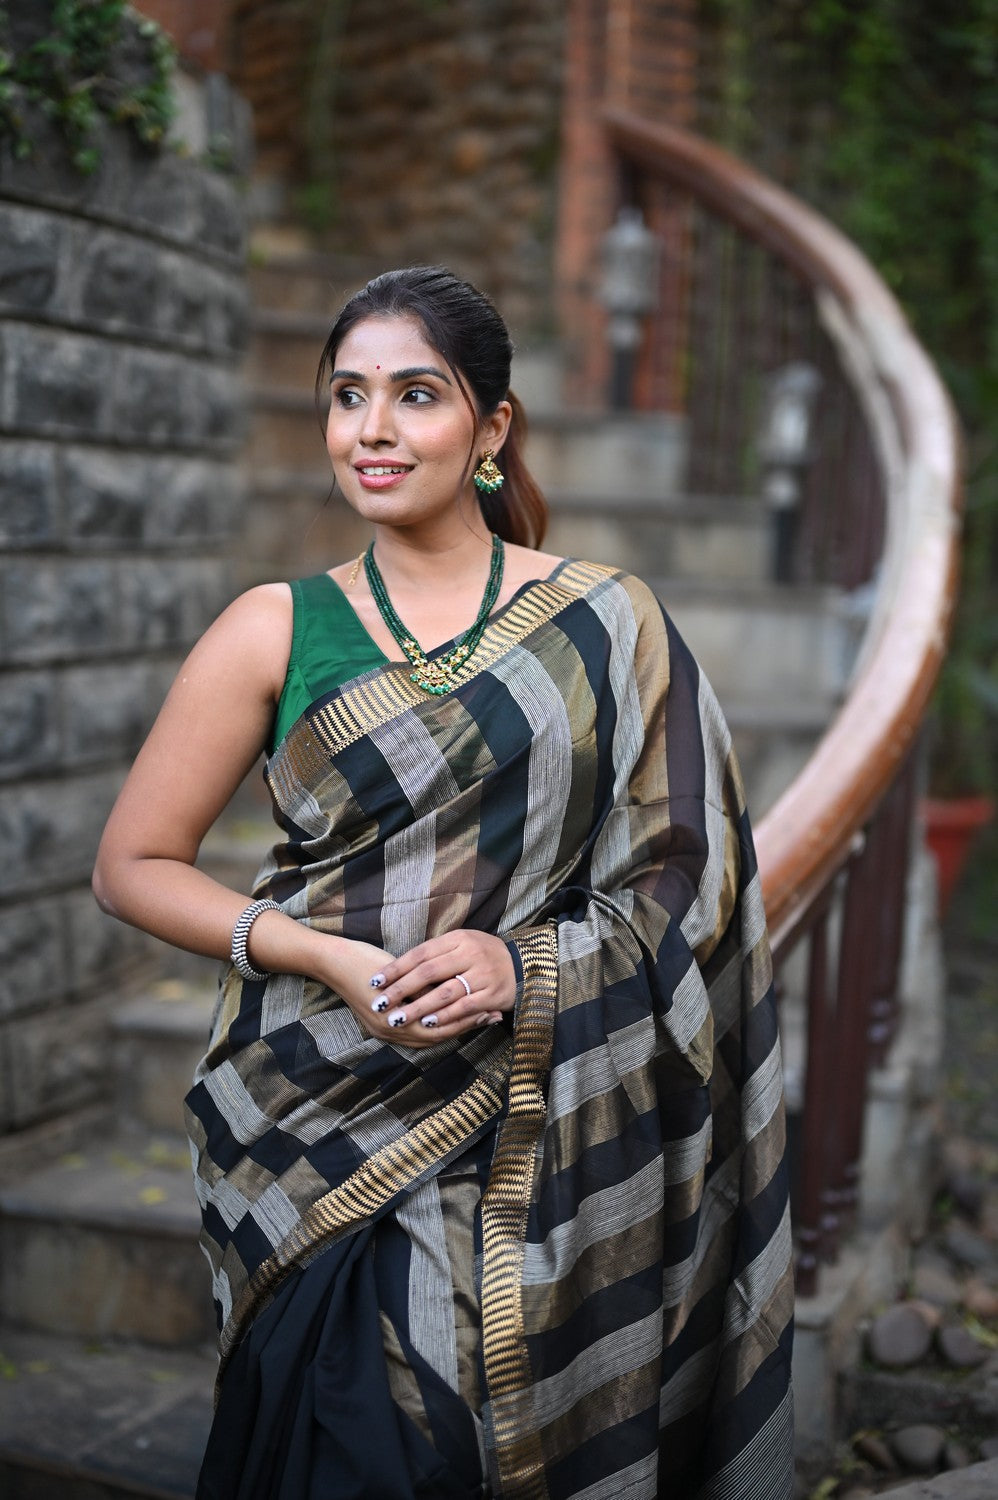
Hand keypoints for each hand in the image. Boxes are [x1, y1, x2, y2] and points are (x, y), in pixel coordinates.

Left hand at [367, 930, 514, 1043]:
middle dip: (401, 989)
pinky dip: (444, 1016)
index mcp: (459, 938)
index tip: (375, 981)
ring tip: (398, 1017)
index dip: (396, 968)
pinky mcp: (492, 994)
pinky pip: (463, 1007)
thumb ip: (438, 953)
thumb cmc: (485, 955)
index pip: (420, 953)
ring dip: (418, 1007)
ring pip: (443, 992)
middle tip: (380, 1003)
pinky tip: (427, 1023)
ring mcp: (482, 974)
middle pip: (428, 972)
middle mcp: (470, 954)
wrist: (526, 965)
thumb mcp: (463, 944)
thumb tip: (402, 967)